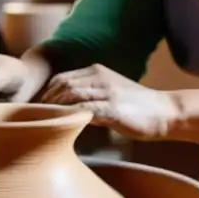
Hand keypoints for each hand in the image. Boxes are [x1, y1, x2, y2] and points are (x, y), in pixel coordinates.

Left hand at [38, 64, 181, 140]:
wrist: (165, 112)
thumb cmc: (137, 107)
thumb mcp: (110, 94)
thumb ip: (89, 96)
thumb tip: (64, 110)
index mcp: (97, 71)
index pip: (62, 78)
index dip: (46, 92)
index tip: (36, 108)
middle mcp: (100, 77)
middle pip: (62, 85)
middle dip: (45, 100)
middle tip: (33, 117)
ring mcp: (107, 92)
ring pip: (71, 95)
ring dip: (54, 108)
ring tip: (42, 122)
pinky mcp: (114, 109)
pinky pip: (86, 110)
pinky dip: (70, 116)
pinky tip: (62, 126)